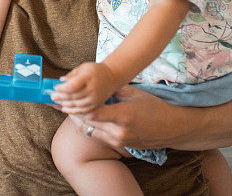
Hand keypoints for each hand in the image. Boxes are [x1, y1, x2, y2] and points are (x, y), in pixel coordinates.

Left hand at [50, 62, 117, 113]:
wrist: (112, 76)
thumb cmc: (96, 70)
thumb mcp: (83, 67)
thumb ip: (72, 75)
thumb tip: (61, 81)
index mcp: (88, 77)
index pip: (72, 85)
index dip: (62, 88)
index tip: (56, 87)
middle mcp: (93, 89)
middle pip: (73, 96)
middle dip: (61, 97)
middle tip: (52, 96)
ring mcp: (95, 98)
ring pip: (77, 104)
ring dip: (65, 104)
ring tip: (57, 102)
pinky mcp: (96, 104)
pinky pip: (83, 110)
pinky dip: (73, 110)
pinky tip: (65, 108)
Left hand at [62, 85, 182, 149]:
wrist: (171, 128)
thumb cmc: (154, 107)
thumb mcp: (134, 93)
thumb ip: (114, 91)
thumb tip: (95, 86)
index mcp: (123, 115)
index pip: (93, 111)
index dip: (77, 104)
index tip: (66, 96)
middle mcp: (119, 131)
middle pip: (88, 122)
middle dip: (73, 111)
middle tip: (60, 102)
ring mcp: (119, 141)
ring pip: (91, 131)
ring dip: (79, 120)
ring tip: (67, 108)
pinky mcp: (120, 146)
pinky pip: (99, 136)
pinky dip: (90, 127)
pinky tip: (83, 117)